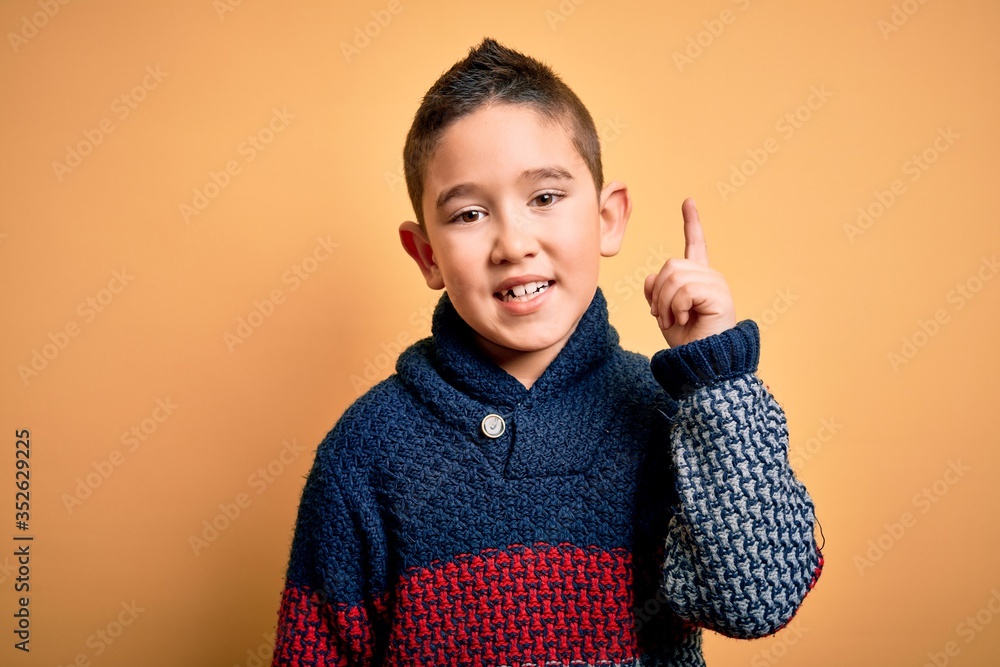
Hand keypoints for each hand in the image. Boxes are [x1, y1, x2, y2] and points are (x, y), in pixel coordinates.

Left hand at [643, 198, 736, 346]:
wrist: (700, 362)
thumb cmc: (685, 341)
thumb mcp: (662, 311)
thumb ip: (656, 290)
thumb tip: (653, 277)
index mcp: (698, 278)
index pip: (695, 244)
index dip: (692, 223)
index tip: (688, 202)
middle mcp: (710, 276)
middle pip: (670, 266)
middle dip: (658, 294)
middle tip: (663, 316)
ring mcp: (716, 284)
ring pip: (674, 277)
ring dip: (664, 304)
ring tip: (673, 320)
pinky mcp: (719, 295)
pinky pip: (684, 290)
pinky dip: (675, 307)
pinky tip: (683, 319)